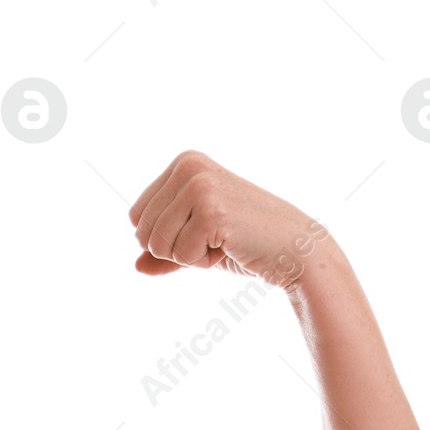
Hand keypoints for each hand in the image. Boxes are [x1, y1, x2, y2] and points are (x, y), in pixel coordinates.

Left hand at [128, 150, 330, 289]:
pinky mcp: (210, 210)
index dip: (164, 238)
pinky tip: (228, 246)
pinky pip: (179, 256)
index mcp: (183, 163)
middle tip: (214, 239)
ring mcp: (199, 186)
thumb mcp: (196, 244)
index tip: (202, 230)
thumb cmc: (245, 243)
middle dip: (174, 249)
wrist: (293, 248)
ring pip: (157, 246)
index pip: (136, 216)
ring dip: (188, 256)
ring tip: (221, 241)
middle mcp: (188, 166)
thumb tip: (136, 266)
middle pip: (142, 232)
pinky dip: (201, 262)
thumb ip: (164, 253)